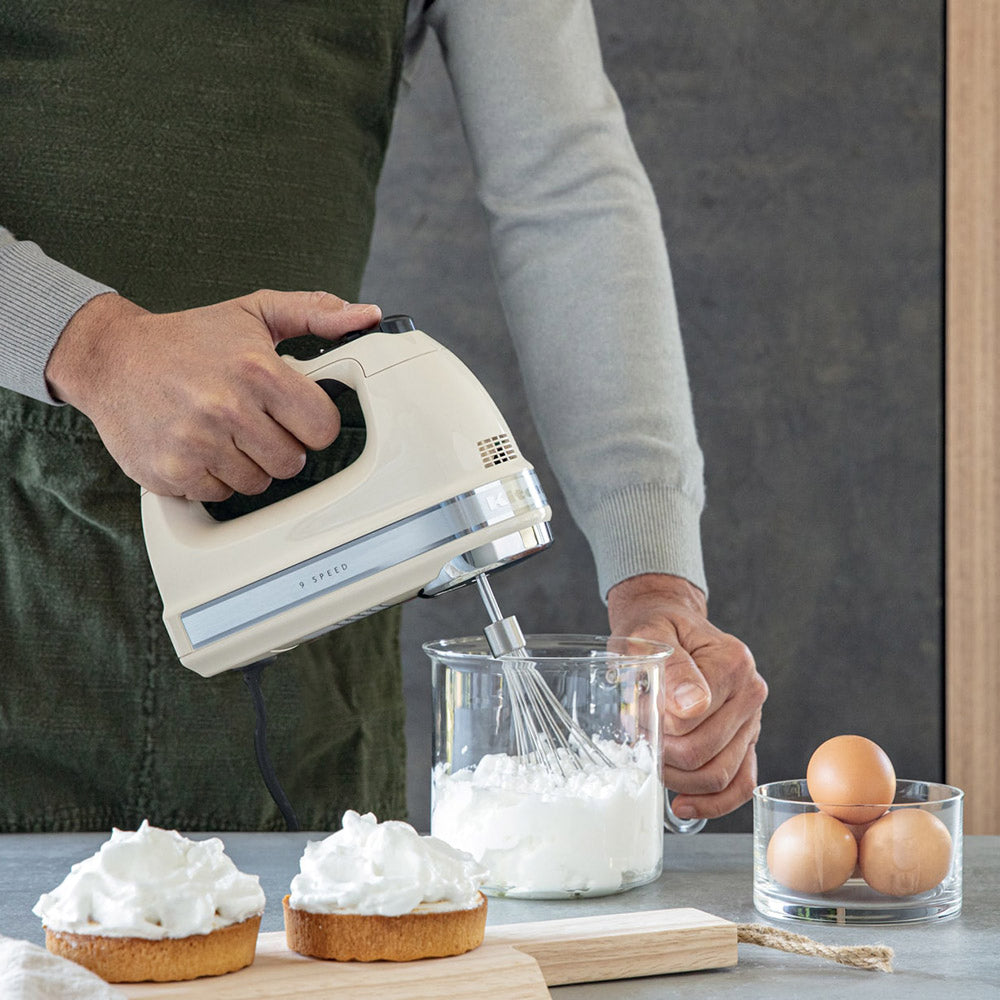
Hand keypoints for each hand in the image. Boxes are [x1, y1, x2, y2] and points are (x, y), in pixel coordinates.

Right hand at [46, 289, 380, 499]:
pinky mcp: (171, 472)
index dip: (310, 423)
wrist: (110, 358)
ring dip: (246, 464)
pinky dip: (212, 478)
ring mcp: (197, 444)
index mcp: (257, 370)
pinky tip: (198, 446)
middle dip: (278, 444)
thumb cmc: (188, 338)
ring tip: (221, 431)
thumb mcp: (255, 312)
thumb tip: (366, 316)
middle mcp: (227, 408)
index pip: (322, 428)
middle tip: (252, 421)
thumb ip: (316, 313)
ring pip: (257, 484)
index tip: (293, 413)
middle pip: (291, 462)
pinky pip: (219, 496)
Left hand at [607, 573, 766, 820]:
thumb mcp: (651, 633)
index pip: (689, 717)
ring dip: (676, 777)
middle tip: (637, 733)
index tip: (634, 709)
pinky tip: (682, 805)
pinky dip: (711, 802)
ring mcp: (751, 720)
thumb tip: (689, 706)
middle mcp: (751, 692)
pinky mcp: (745, 742)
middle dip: (661, 751)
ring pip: (718, 774)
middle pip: (702, 751)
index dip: (653, 722)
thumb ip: (670, 666)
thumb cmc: (657, 629)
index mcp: (733, 662)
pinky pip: (739, 784)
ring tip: (652, 757)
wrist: (668, 624)